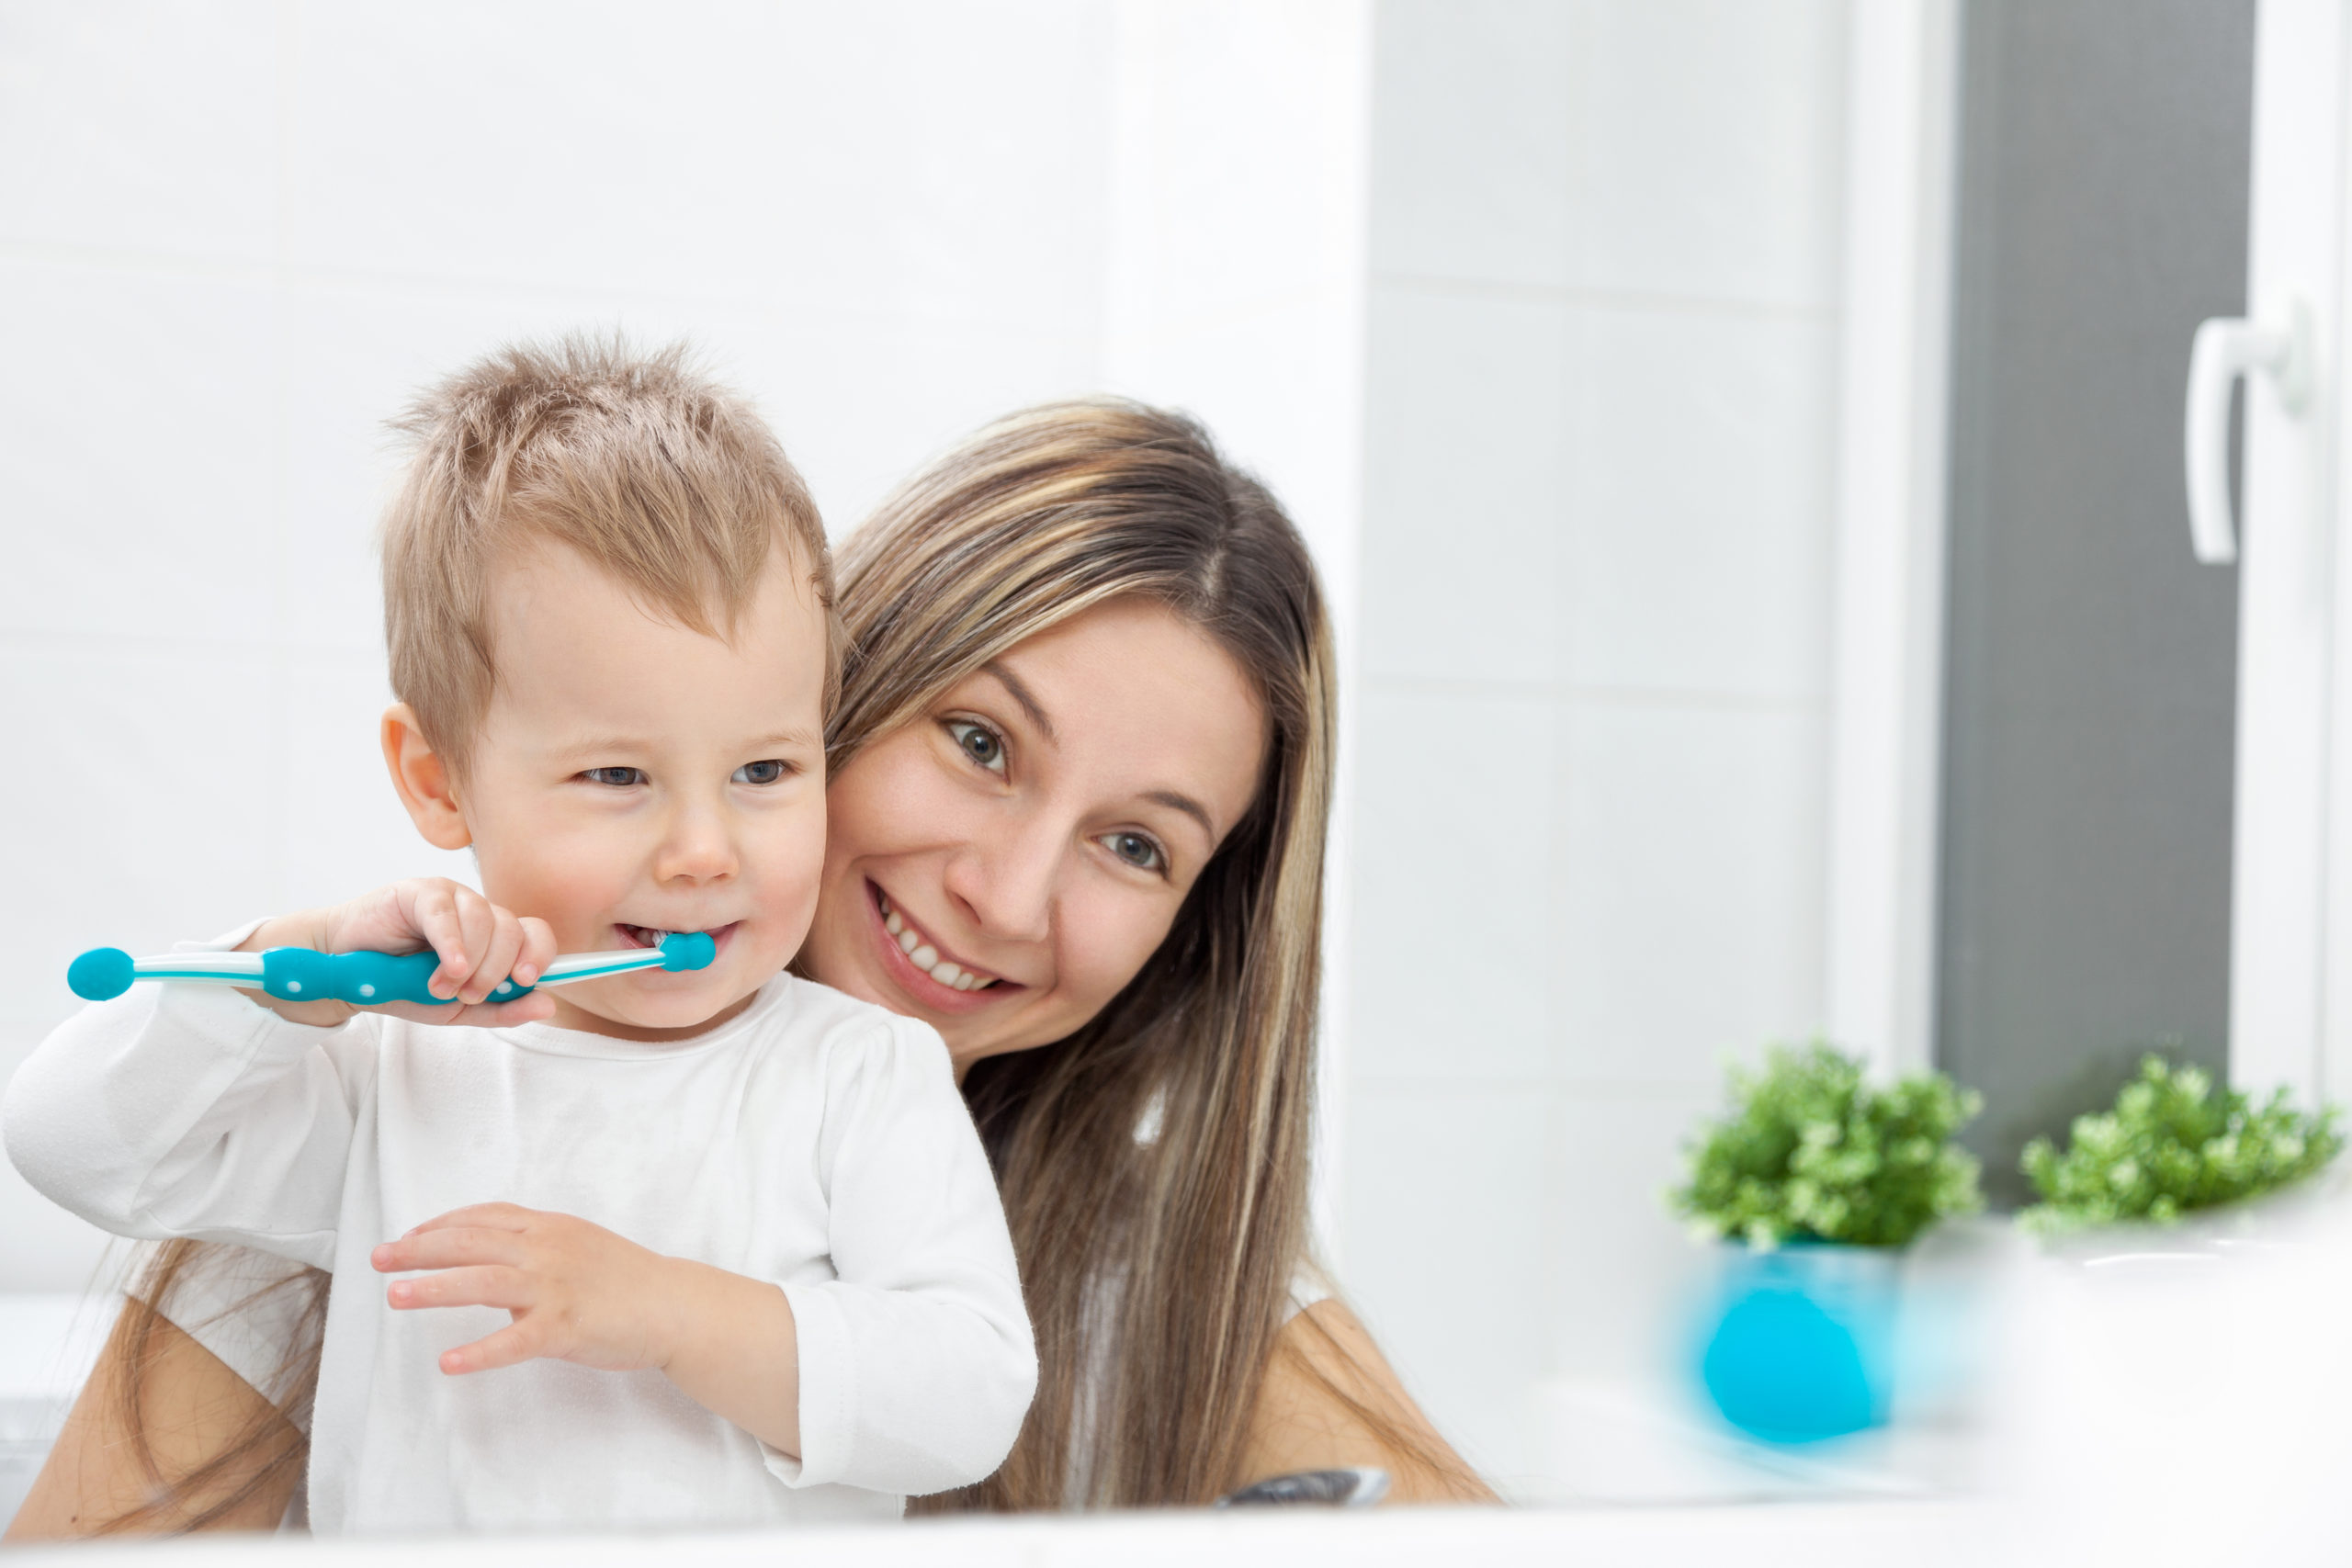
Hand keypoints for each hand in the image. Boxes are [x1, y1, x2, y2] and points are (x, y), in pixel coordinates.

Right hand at [236, 879, 556, 1027]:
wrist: (345, 974)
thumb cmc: (402, 986)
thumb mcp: (456, 1010)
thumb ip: (501, 1010)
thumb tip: (548, 1005)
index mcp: (495, 938)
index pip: (535, 935)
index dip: (539, 954)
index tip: (526, 980)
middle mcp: (479, 913)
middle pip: (512, 930)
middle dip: (496, 969)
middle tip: (468, 995)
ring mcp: (451, 897)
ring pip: (484, 919)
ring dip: (470, 962)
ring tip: (440, 987)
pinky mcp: (418, 891)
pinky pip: (445, 911)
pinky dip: (452, 942)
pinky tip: (448, 967)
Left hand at [372, 1202, 803, 1453]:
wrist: (675, 1305)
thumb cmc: (628, 1278)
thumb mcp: (579, 1243)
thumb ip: (535, 1245)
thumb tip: (488, 1257)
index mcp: (549, 1227)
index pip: (482, 1217)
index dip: (438, 1225)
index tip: (407, 1237)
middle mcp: (547, 1250)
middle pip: (470, 1241)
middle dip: (418, 1249)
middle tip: (379, 1259)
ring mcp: (555, 1288)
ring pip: (482, 1281)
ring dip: (433, 1288)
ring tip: (394, 1296)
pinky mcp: (566, 1327)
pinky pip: (514, 1341)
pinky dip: (479, 1352)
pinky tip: (449, 1363)